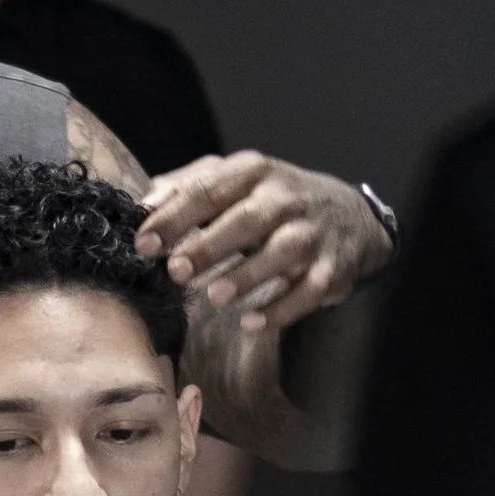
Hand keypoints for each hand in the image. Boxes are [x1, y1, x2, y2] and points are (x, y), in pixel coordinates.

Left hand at [133, 154, 395, 336]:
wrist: (350, 216)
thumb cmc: (275, 200)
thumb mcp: (236, 180)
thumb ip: (189, 185)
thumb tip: (146, 203)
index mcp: (255, 172)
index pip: (210, 188)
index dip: (174, 216)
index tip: (144, 243)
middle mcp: (286, 198)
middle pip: (247, 219)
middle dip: (209, 246)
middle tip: (175, 271)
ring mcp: (312, 233)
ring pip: (283, 252)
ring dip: (247, 275)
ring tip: (214, 297)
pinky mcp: (331, 268)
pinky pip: (309, 291)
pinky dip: (281, 309)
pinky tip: (250, 322)